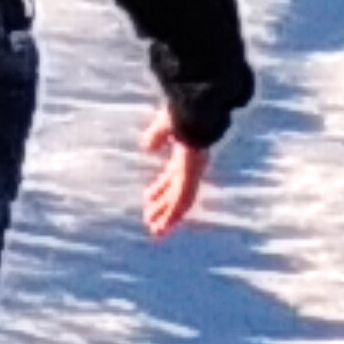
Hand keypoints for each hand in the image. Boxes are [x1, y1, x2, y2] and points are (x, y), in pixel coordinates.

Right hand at [140, 114, 209, 235]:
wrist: (196, 111)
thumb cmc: (182, 113)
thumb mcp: (164, 124)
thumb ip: (157, 135)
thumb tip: (148, 147)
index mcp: (184, 156)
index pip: (170, 178)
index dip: (159, 190)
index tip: (147, 199)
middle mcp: (189, 168)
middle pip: (175, 193)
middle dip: (162, 208)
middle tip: (150, 221)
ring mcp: (192, 173)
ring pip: (179, 202)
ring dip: (167, 218)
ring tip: (155, 232)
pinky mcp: (191, 176)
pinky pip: (182, 200)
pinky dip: (173, 215)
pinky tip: (165, 226)